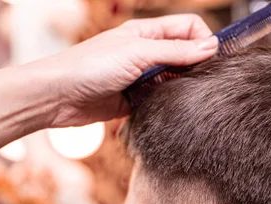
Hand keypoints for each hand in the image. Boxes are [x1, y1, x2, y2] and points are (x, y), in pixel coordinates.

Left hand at [33, 14, 218, 127]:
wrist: (58, 97)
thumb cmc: (89, 67)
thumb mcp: (137, 53)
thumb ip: (175, 51)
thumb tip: (210, 46)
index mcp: (147, 33)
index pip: (189, 27)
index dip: (204, 40)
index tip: (213, 59)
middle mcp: (147, 52)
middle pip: (186, 54)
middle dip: (198, 65)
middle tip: (205, 80)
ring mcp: (143, 76)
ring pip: (177, 79)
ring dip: (184, 86)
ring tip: (187, 95)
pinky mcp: (138, 99)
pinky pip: (164, 100)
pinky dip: (170, 104)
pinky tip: (173, 109)